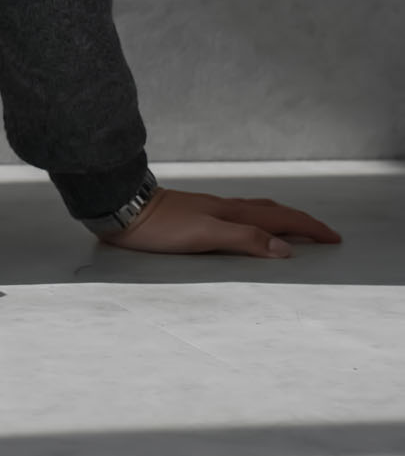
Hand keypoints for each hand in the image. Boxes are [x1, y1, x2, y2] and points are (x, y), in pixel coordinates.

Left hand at [97, 184, 341, 258]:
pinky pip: (239, 215)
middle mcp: (226, 207)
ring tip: (294, 229)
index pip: (281, 219)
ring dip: (280, 219)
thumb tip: (285, 248)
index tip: (333, 238)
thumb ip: (244, 240)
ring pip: (256, 211)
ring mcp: (211, 208)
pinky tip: (246, 226)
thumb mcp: (204, 236)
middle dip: (301, 222)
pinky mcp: (196, 213)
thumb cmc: (160, 227)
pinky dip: (257, 220)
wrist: (123, 206)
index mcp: (233, 214)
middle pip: (273, 211)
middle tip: (323, 234)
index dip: (309, 228)